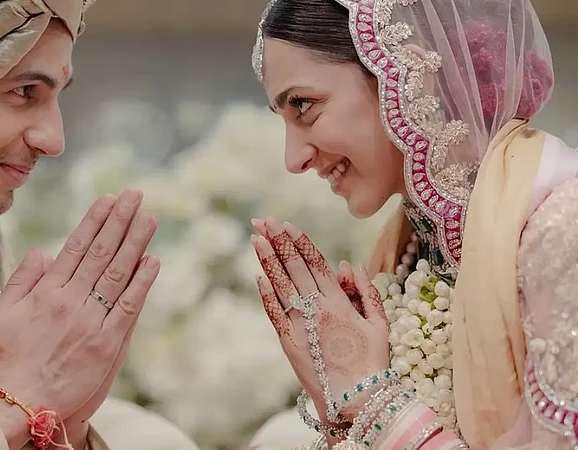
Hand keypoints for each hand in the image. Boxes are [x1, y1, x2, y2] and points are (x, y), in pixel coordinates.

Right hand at [0, 189, 158, 444]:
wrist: (24, 404)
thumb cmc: (10, 359)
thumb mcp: (1, 315)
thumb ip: (21, 280)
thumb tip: (42, 251)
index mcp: (46, 293)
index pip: (75, 247)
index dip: (94, 221)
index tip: (109, 199)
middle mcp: (71, 302)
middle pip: (100, 253)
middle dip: (119, 221)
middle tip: (135, 195)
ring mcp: (92, 322)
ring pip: (117, 274)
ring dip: (135, 243)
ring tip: (148, 218)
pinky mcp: (108, 344)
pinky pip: (128, 307)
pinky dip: (141, 283)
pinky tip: (152, 261)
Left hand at [251, 218, 389, 421]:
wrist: (356, 399)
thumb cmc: (372, 362)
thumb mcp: (379, 324)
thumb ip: (366, 291)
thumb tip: (349, 264)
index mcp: (340, 302)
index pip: (316, 263)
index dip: (300, 242)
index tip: (288, 225)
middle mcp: (318, 309)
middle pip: (294, 268)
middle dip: (278, 242)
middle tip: (263, 221)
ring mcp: (301, 325)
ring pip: (281, 285)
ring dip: (268, 260)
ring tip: (256, 239)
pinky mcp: (289, 342)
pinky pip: (275, 313)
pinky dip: (266, 294)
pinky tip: (258, 276)